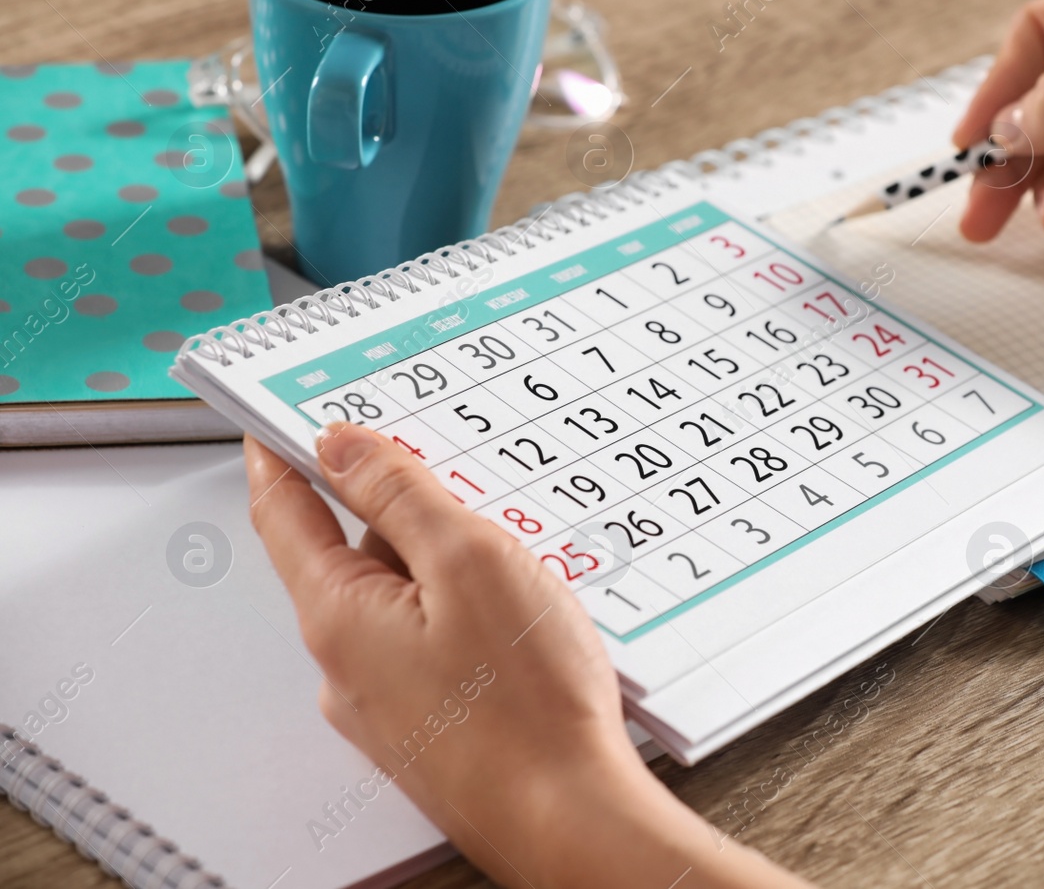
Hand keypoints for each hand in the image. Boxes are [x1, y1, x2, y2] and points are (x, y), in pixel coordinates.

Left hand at [244, 423, 811, 888]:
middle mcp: (345, 665)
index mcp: (339, 615)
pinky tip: (521, 625)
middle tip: (469, 492)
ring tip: (521, 572)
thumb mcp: (470, 561)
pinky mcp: (429, 727)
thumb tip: (342, 447)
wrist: (570, 817)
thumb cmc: (528, 707)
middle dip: (404, 513)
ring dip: (446, 570)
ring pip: (404, 601)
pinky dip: (465, 618)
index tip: (280, 417)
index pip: (283, 512)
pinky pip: (431, 645)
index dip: (281, 453)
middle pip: (355, 552)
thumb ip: (400, 494)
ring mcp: (386, 702)